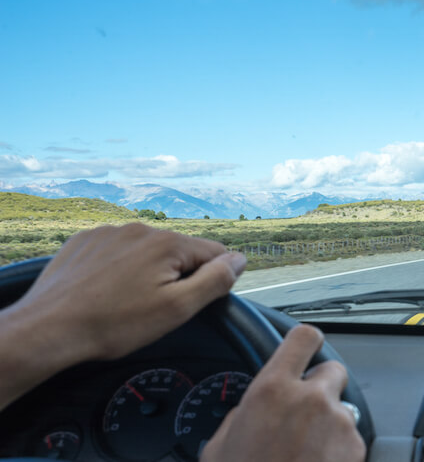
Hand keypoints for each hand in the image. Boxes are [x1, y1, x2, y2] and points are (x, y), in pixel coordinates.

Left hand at [0, 223, 243, 409]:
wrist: (48, 329)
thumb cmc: (114, 324)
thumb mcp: (177, 309)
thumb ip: (215, 281)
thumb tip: (240, 259)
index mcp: (168, 243)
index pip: (215, 253)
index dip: (211, 280)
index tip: (189, 302)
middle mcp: (141, 229)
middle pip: (180, 250)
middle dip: (176, 275)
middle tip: (155, 308)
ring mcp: (109, 232)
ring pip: (147, 250)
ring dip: (147, 270)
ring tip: (126, 302)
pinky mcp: (85, 241)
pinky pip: (117, 249)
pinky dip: (118, 267)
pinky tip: (105, 290)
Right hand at [201, 325, 365, 461]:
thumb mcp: (222, 445)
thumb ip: (245, 412)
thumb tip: (255, 406)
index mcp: (272, 390)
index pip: (302, 337)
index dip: (304, 341)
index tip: (304, 348)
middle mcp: (311, 399)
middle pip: (331, 370)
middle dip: (320, 387)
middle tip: (302, 413)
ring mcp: (338, 423)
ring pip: (342, 407)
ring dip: (328, 422)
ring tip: (306, 451)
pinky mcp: (356, 448)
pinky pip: (351, 436)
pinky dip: (339, 448)